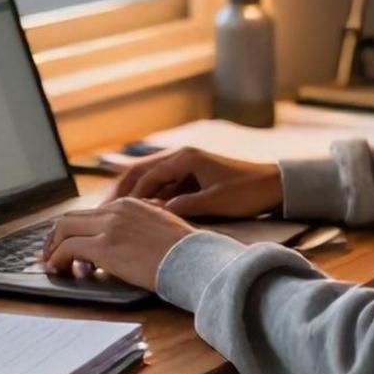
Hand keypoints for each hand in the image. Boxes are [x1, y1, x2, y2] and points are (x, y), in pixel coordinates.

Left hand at [41, 198, 196, 290]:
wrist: (194, 259)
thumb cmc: (183, 250)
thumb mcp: (159, 226)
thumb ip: (137, 227)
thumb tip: (120, 242)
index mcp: (128, 204)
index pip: (89, 213)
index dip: (73, 231)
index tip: (67, 246)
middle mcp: (116, 210)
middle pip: (70, 218)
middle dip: (55, 238)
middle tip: (50, 255)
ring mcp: (109, 226)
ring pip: (63, 230)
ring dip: (52, 249)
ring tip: (52, 266)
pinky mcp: (104, 247)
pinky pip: (67, 249)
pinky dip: (57, 260)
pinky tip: (59, 271)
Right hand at [107, 147, 283, 218]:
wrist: (274, 186)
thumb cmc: (247, 191)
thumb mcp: (215, 201)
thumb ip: (183, 206)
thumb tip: (153, 214)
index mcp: (185, 157)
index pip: (146, 175)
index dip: (127, 195)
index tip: (109, 214)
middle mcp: (181, 158)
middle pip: (141, 173)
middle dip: (120, 192)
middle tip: (100, 213)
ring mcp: (185, 167)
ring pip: (149, 181)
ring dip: (132, 196)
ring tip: (112, 216)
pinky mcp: (190, 178)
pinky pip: (162, 187)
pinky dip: (148, 199)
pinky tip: (139, 215)